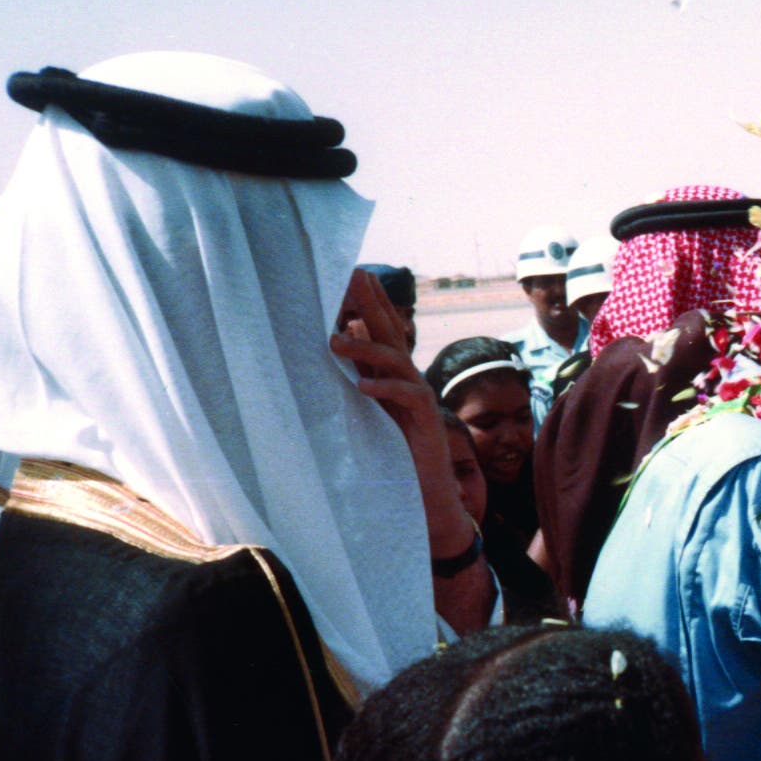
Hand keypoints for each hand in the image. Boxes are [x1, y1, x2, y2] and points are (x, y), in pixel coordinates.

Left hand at [331, 269, 440, 447]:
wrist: (423, 486)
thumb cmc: (393, 448)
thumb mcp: (369, 406)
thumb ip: (361, 372)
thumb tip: (341, 334)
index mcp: (394, 373)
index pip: (384, 330)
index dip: (372, 301)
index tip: (356, 274)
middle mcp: (409, 378)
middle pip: (392, 333)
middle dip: (373, 304)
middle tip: (355, 277)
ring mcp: (420, 395)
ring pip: (395, 360)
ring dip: (364, 347)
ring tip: (334, 341)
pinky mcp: (427, 418)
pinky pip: (408, 395)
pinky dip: (385, 388)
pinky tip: (363, 386)